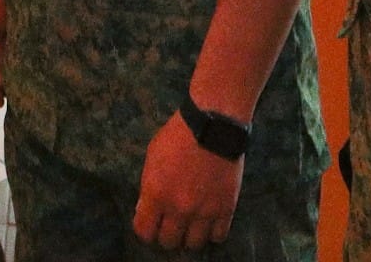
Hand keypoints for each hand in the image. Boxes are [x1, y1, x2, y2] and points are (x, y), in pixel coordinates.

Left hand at [134, 111, 243, 250]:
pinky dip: (213, 233)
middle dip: (167, 234)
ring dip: (190, 236)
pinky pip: (218, 236)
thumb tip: (146, 208)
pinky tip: (209, 223)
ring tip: (191, 226)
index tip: (150, 225)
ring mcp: (203, 211)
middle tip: (171, 225)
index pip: (144, 231)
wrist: (212, 125)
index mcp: (156, 195)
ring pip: (193, 244)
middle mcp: (178, 209)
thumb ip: (149, 186)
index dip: (146, 230)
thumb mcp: (152, 157)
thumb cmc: (177, 136)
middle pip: (169, 242)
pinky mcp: (225, 209)